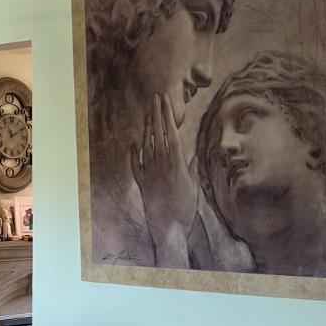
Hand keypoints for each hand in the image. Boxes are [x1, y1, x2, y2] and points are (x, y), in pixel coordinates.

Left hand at [130, 92, 197, 266]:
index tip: (165, 101)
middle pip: (158, 133)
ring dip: (147, 128)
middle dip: (156, 114)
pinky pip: (135, 165)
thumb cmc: (185, 210)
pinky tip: (133, 144)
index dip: (168, 115)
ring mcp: (149, 172)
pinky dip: (133, 154)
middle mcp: (161, 164)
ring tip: (147, 113)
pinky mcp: (141, 183)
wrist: (168, 228)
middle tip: (155, 97)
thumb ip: (190, 170)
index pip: (171, 132)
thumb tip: (192, 155)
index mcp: (176, 163)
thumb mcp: (193, 188)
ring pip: (147, 144)